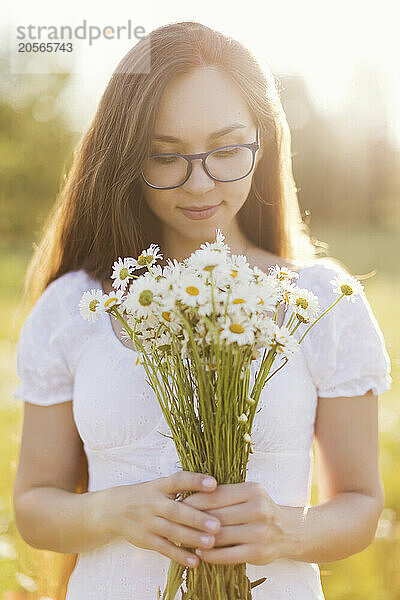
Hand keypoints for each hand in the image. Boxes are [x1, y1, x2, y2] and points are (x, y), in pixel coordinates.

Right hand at [91, 471, 221, 568]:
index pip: (178, 480)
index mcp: (160, 485)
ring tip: (211, 543)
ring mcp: (148, 522)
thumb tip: (214, 488)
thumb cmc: (146, 495)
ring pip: (171, 531)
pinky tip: (195, 561)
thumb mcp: (159, 486)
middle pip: (176, 511)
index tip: (214, 484)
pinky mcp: (145, 539)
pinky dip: (179, 556)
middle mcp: (153, 503)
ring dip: (191, 538)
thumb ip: (181, 488)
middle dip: (197, 518)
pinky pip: (164, 548)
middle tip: (217, 525)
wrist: (113, 509)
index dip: (195, 481)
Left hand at [181, 481, 296, 565]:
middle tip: (176, 522)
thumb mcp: (247, 494)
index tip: (178, 504)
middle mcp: (257, 509)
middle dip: (193, 520)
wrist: (288, 531)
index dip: (195, 500)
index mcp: (252, 490)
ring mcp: (259, 532)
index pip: (216, 495)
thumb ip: (225, 494)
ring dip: (199, 538)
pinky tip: (200, 552)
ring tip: (184, 538)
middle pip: (216, 515)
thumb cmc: (260, 509)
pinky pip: (227, 555)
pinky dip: (211, 554)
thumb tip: (190, 495)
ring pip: (220, 535)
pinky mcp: (257, 552)